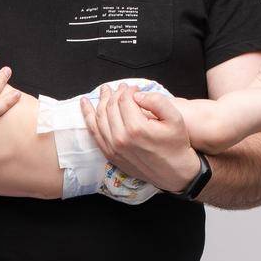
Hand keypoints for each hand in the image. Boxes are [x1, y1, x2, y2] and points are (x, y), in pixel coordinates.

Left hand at [83, 81, 197, 194]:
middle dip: (114, 93)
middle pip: (110, 107)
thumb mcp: (175, 119)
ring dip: (100, 101)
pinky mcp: (110, 155)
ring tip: (104, 91)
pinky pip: (94, 133)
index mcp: (137, 128)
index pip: (124, 100)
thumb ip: (157, 101)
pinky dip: (88, 117)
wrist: (174, 172)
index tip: (134, 88)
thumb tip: (138, 95)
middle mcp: (121, 138)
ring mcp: (113, 148)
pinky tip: (85, 105)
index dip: (128, 90)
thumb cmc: (175, 146)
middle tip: (119, 87)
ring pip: (99, 118)